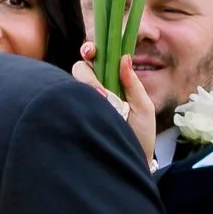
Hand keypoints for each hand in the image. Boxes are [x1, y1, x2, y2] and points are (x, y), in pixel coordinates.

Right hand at [77, 46, 159, 167]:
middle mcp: (95, 92)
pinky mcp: (76, 119)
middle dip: (87, 71)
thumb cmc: (141, 135)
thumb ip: (133, 83)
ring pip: (72, 84)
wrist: (134, 161)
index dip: (90, 51)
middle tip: (99, 82)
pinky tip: (94, 107)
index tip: (91, 51)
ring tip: (104, 102)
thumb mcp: (143, 107)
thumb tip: (125, 57)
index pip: (95, 60)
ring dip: (88, 88)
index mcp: (111, 83)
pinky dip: (80, 101)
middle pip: (80, 69)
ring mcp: (85, 105)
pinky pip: (69, 103)